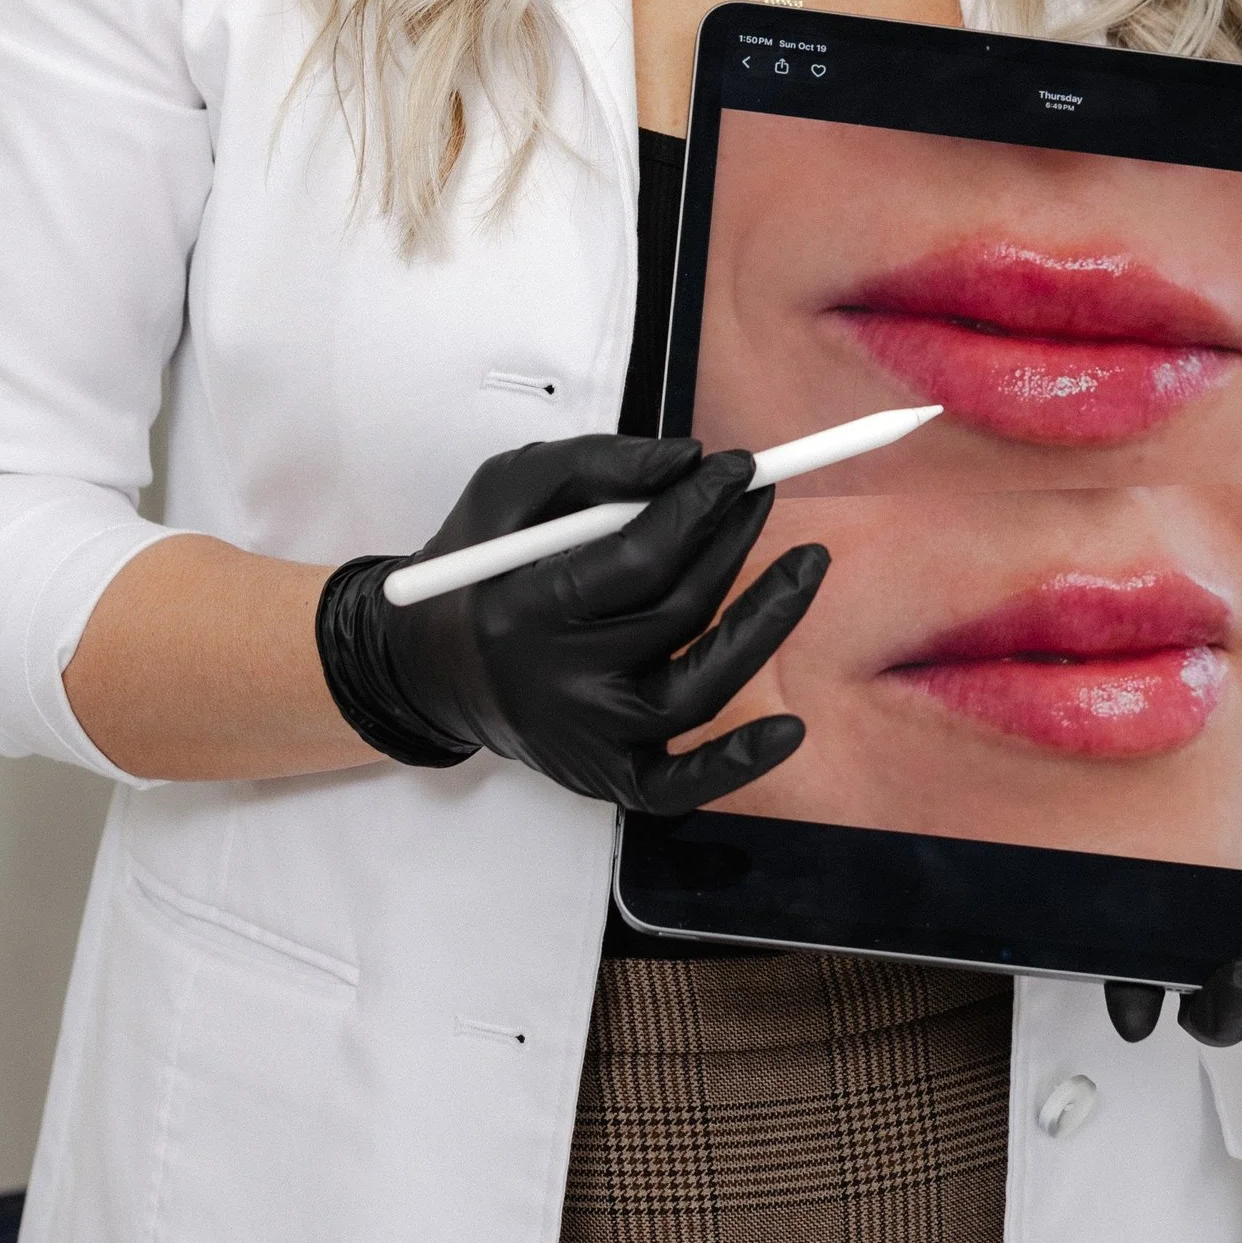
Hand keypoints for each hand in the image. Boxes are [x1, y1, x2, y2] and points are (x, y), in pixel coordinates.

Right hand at [314, 433, 827, 818]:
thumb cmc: (483, 565)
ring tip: (808, 564)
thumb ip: (597, 466)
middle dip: (732, 545)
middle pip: (673, 617)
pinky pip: (682, 784)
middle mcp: (554, 686)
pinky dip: (738, 763)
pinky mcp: (607, 778)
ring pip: (694, 694)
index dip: (698, 509)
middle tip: (766, 496)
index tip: (739, 466)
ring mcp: (585, 741)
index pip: (635, 561)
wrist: (433, 666)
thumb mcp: (512, 489)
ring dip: (763, 626)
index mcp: (521, 610)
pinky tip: (791, 728)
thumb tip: (693, 458)